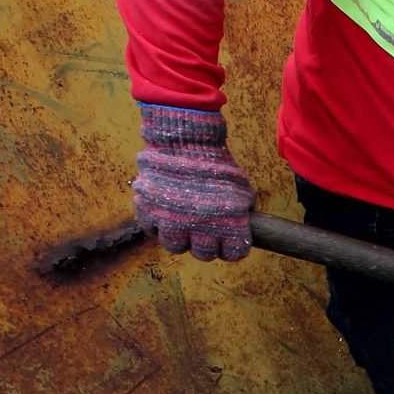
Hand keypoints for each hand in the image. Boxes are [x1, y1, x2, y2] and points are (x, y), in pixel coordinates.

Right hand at [133, 104, 254, 261]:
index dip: (230, 247)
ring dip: (179, 236)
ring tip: (180, 221)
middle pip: (204, 254)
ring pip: (175, 246)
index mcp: (229, 225)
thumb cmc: (214, 159)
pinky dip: (156, 222)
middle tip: (202, 229)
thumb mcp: (241, 186)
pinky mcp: (149, 212)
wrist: (185, 138)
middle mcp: (201, 229)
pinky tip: (163, 209)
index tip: (227, 239)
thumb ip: (242, 208)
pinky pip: (152, 230)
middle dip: (205, 243)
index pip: (234, 253)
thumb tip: (244, 218)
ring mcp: (172, 223)